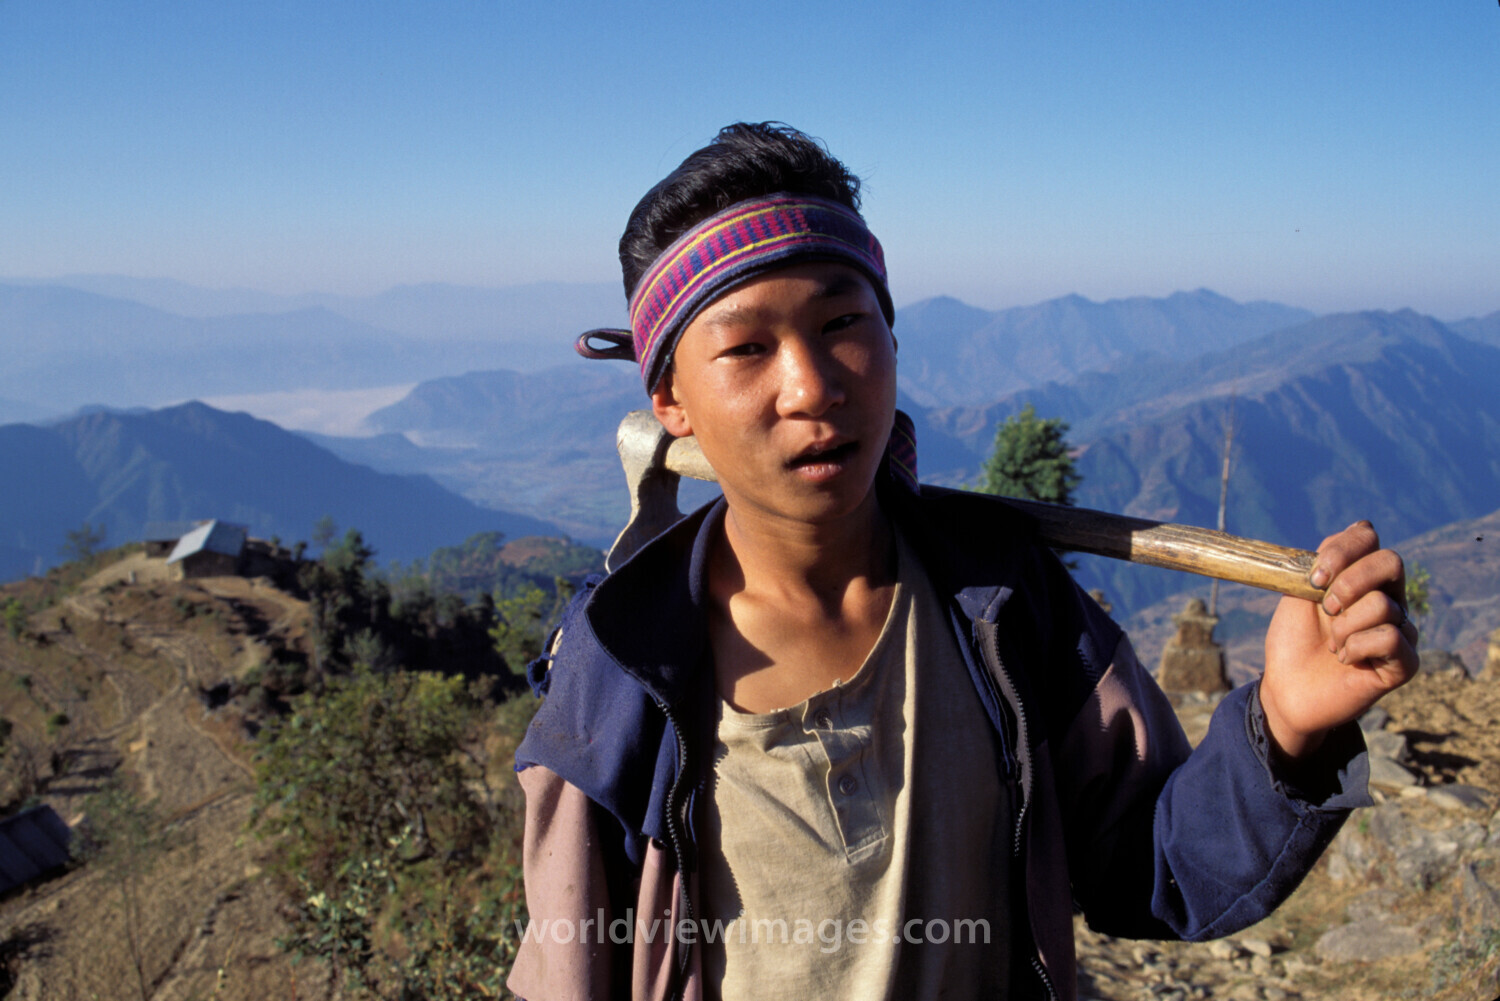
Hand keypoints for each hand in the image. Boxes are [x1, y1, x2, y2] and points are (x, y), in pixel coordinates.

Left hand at [1260, 521, 1417, 761]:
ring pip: (1381, 605)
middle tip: (1325, 609)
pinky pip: (1390, 637)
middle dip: (1349, 582)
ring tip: (1333, 644)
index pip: (1368, 537)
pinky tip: (1346, 660)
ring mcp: (1400, 628)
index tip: (1314, 577)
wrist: (1286, 688)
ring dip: (1343, 626)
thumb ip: (1324, 561)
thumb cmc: (1292, 640)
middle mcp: (1388, 598)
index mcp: (1360, 576)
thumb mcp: (1297, 593)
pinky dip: (1356, 647)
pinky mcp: (1405, 662)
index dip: (1342, 550)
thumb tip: (1360, 530)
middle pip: (1390, 561)